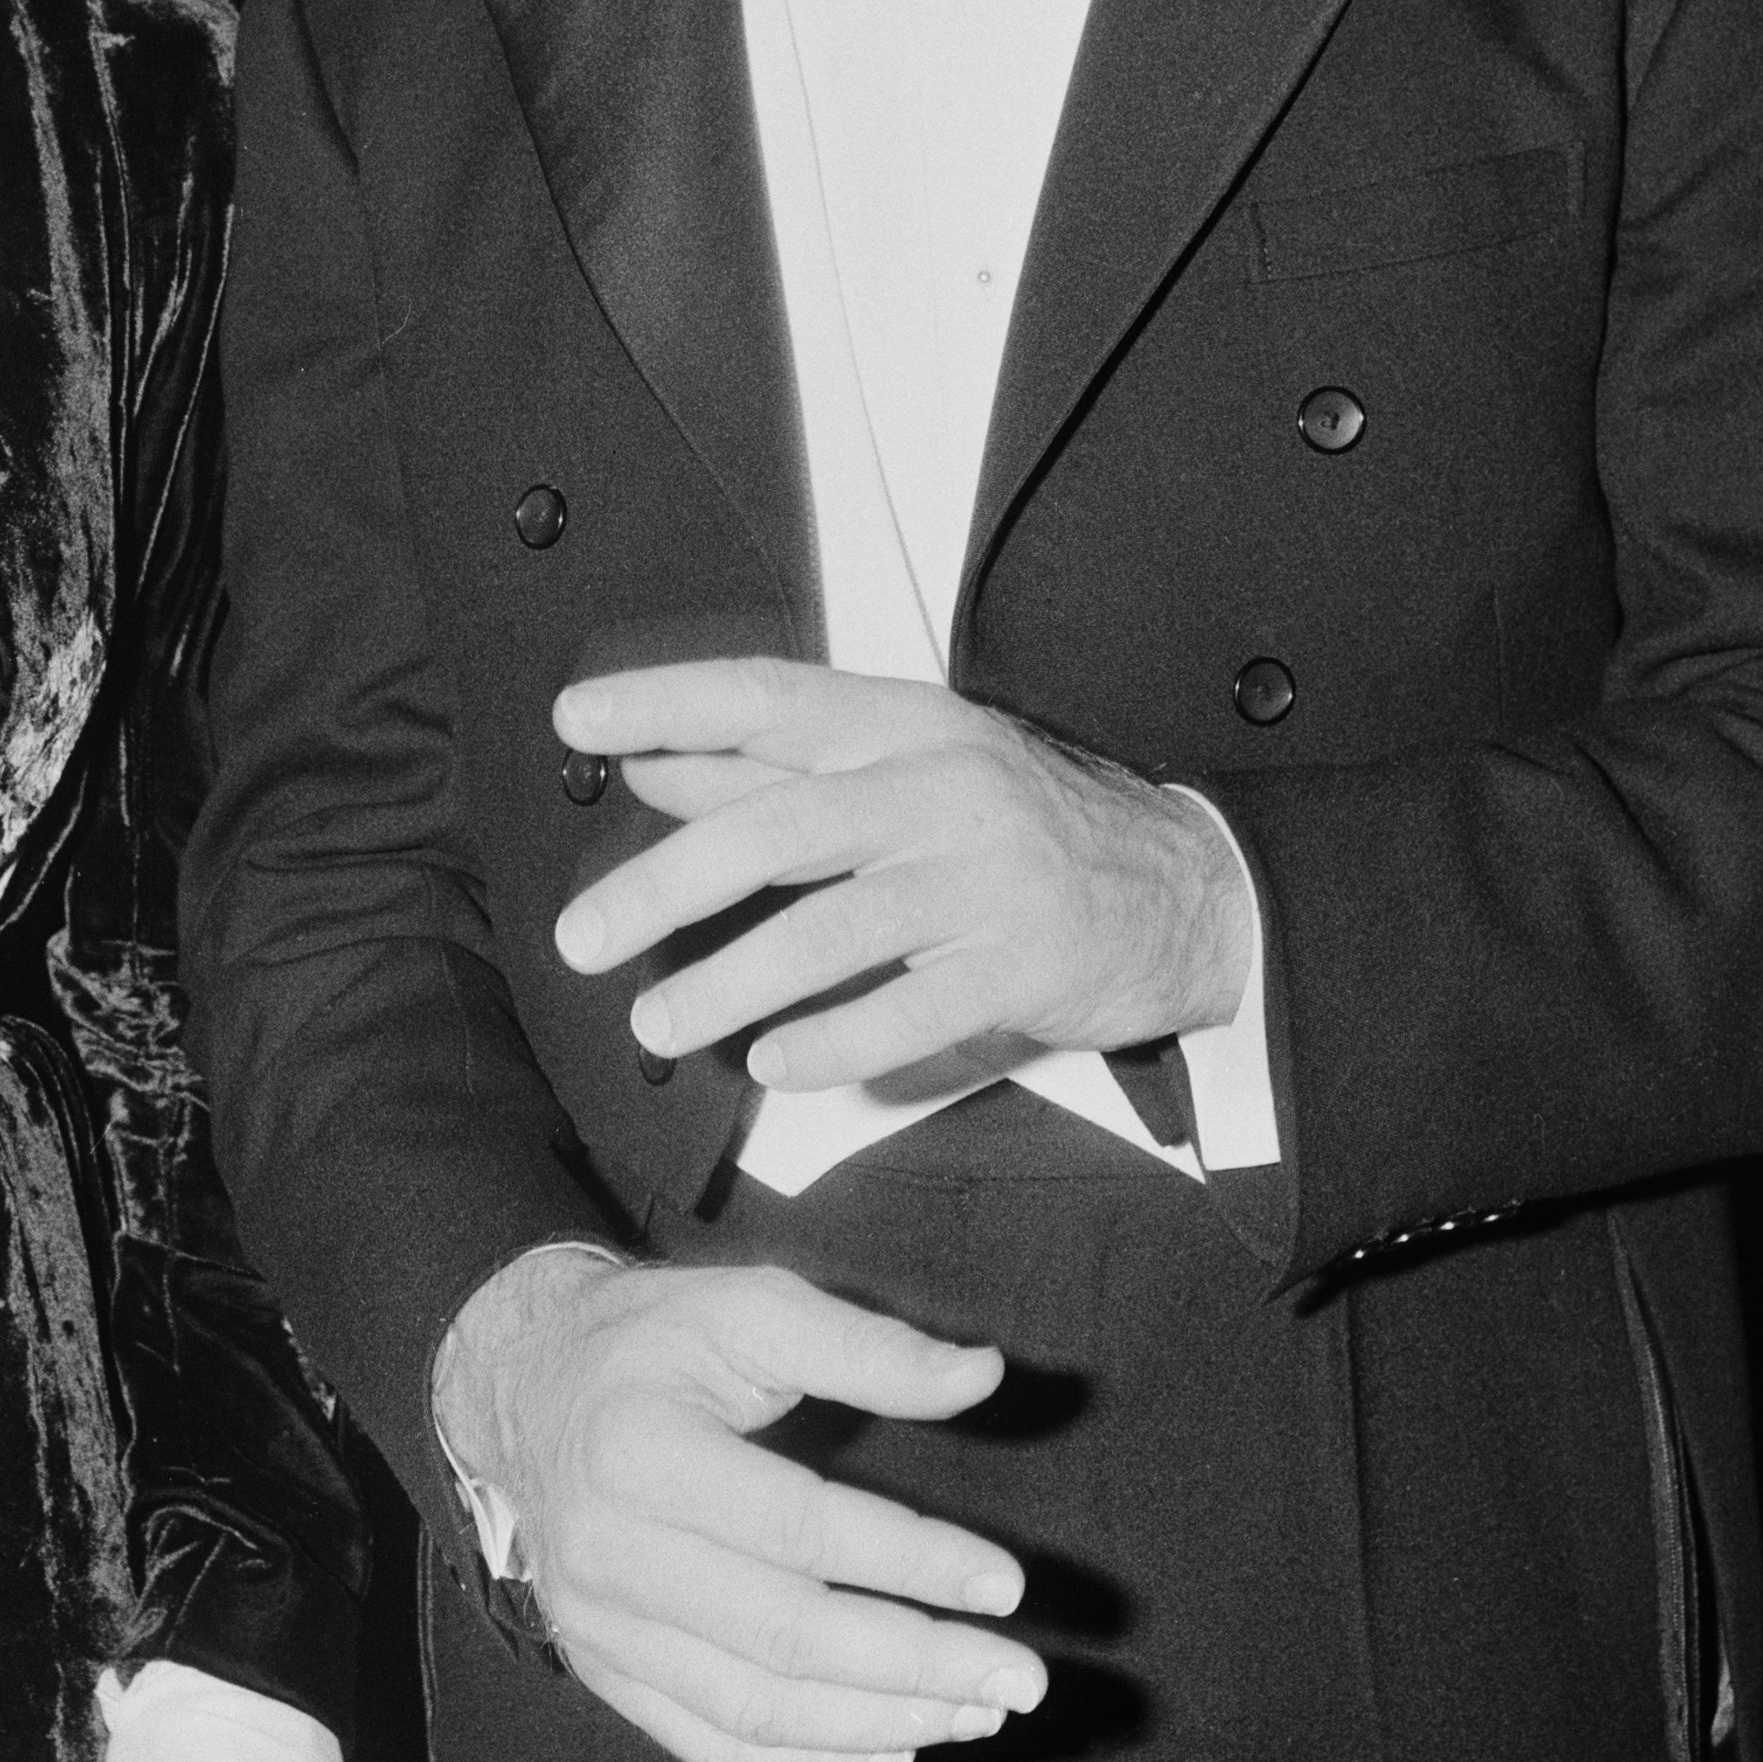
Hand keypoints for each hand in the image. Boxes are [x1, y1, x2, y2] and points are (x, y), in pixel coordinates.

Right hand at [434, 1247, 1048, 1761]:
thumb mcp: (749, 1308)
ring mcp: (597, 1627)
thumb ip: (866, 1346)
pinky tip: (890, 1747)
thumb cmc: (651, 1341)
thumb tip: (983, 1377)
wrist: (520, 1388)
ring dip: (878, 1723)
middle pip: (784, 1638)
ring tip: (976, 1712)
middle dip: (917, 1665)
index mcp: (641, 1451)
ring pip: (753, 1708)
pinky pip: (709, 1743)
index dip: (911, 1561)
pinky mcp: (601, 1670)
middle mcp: (608, 1554)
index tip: (1008, 1583)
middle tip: (1022, 1680)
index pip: (800, 1530)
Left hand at [550, 661, 1245, 1093]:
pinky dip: (834, 1041)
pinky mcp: (1024, 960)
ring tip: (658, 1025)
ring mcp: (986, 875)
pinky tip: (774, 1065)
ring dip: (731, 983)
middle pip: (779, 826)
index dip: (667, 702)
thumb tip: (650, 763)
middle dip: (665, 884)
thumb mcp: (902, 773)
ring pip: (833, 929)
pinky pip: (912, 1009)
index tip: (576, 718)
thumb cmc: (1019, 826)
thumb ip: (772, 772)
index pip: (768, 696)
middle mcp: (942, 786)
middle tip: (582, 938)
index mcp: (904, 725)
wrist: (1185, 888)